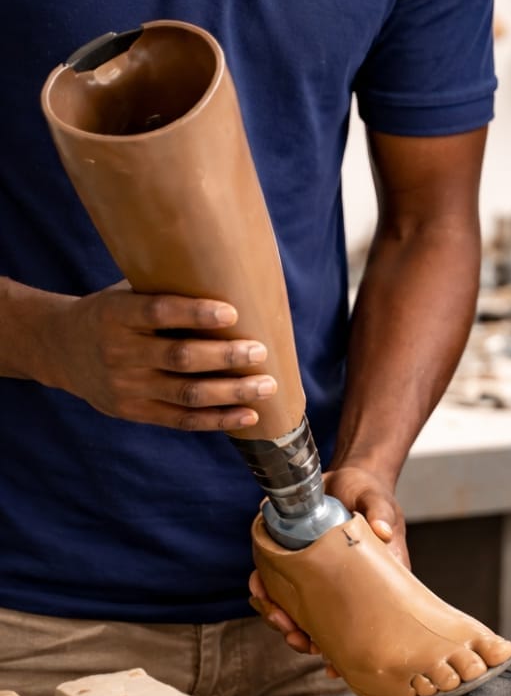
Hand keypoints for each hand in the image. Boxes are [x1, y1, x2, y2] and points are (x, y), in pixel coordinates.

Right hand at [51, 280, 276, 429]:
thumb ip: (164, 290)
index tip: (232, 313)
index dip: (195, 313)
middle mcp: (118, 352)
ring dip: (233, 392)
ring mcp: (126, 386)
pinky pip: (182, 420)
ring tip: (266, 385)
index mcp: (115, 314)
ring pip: (187, 393)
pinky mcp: (134, 411)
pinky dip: (219, 419)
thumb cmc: (113, 314)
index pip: (157, 312)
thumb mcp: (125, 294)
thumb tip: (229, 275)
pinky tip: (249, 415)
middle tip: (260, 351)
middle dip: (225, 356)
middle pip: (180, 357)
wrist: (59, 349)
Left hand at [248, 464, 409, 665]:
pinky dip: (267, 592)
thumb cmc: (369, 494)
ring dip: (283, 618)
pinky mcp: (301, 566)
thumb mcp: (379, 500)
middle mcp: (348, 587)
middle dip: (306, 637)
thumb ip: (381, 513)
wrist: (345, 479)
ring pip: (302, 613)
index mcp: (376, 581)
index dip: (347, 647)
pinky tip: (259, 587)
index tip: (330, 663)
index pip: (366, 623)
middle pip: (329, 626)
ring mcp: (323, 579)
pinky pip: (283, 588)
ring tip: (271, 610)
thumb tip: (382, 531)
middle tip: (294, 634)